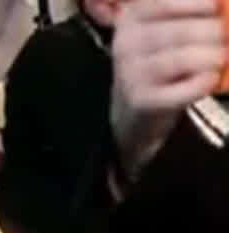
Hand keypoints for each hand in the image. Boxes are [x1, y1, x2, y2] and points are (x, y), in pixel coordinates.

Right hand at [111, 0, 226, 171]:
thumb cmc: (159, 64)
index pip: (164, 4)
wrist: (135, 109)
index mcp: (132, 19)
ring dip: (212, 57)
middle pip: (179, 32)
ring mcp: (131, 75)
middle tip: (226, 38)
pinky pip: (181, 90)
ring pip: (181, 59)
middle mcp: (126, 45)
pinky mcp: (142, 101)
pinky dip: (203, 83)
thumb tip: (221, 7)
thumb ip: (188, 17)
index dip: (196, 4)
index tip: (215, 7)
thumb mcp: (165, 30)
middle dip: (213, 33)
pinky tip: (210, 80)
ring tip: (221, 58)